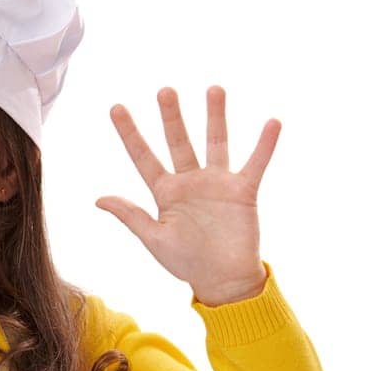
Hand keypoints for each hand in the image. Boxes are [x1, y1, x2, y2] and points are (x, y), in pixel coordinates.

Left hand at [96, 86, 277, 305]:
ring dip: (215, 117)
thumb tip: (98, 199)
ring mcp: (217, 183)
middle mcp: (190, 181)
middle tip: (164, 90)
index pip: (143, 157)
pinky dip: (265, 145)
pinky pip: (255, 164)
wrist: (222, 281)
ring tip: (214, 89)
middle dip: (171, 117)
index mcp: (165, 192)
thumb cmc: (186, 262)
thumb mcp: (153, 238)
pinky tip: (272, 123)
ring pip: (216, 143)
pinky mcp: (243, 192)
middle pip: (179, 142)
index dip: (130, 134)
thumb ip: (130, 215)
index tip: (115, 108)